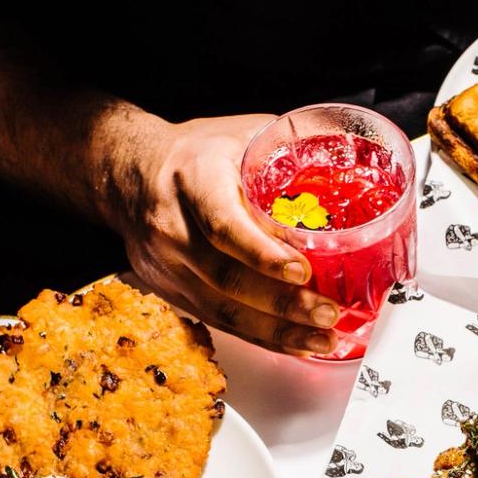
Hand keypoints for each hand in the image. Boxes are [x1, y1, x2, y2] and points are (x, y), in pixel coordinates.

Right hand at [109, 112, 337, 354]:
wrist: (129, 171)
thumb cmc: (195, 153)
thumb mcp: (238, 135)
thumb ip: (287, 149)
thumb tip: (348, 160)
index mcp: (193, 178)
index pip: (223, 224)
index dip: (263, 254)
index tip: (302, 271)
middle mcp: (172, 225)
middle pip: (226, 277)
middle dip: (282, 303)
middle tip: (327, 313)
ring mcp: (165, 263)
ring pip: (221, 309)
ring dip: (276, 331)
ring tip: (320, 338)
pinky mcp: (169, 289)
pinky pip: (216, 320)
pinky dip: (258, 336)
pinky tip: (292, 343)